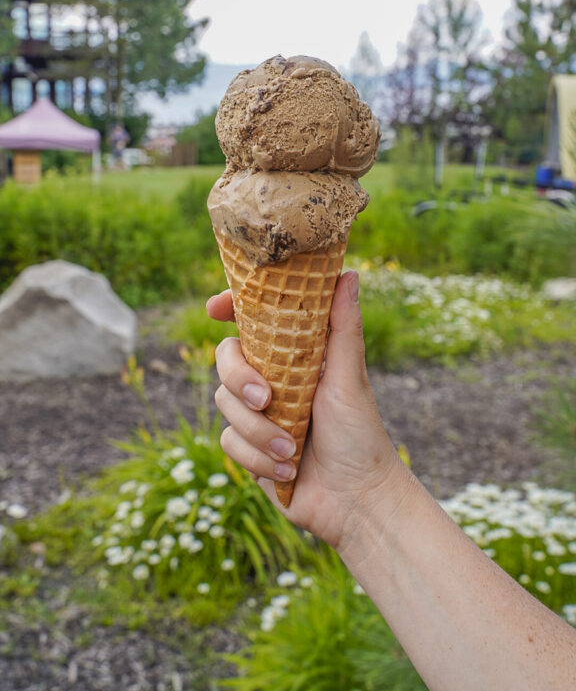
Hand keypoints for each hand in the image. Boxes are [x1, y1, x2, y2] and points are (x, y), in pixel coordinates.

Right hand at [207, 271, 408, 552]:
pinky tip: (287, 468)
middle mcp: (271, 378)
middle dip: (239, 379)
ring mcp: (257, 414)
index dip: (228, 307)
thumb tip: (348, 273)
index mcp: (294, 355)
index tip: (215, 307)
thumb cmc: (361, 434)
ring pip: (224, 404)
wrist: (355, 500)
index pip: (251, 320)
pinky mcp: (248, 448)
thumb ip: (343, 327)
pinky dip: (257, 457)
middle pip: (225, 358)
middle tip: (266, 400)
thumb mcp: (349, 377)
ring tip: (292, 449)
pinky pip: (229, 441)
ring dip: (259, 431)